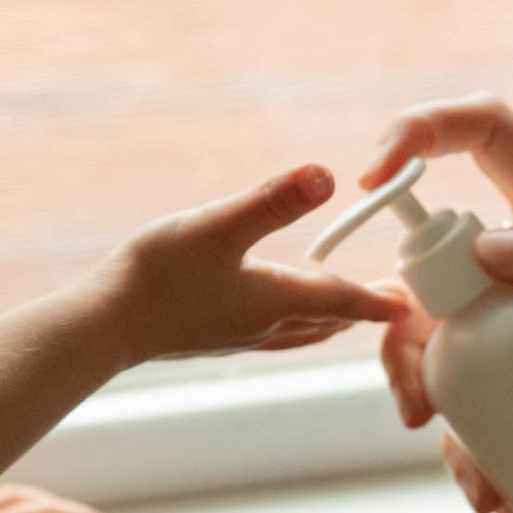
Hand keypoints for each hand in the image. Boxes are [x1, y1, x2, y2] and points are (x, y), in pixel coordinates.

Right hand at [100, 165, 407, 364]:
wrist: (103, 328)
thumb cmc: (157, 276)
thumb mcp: (218, 226)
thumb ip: (272, 201)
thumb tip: (325, 174)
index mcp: (276, 300)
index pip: (342, 300)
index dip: (378, 300)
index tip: (409, 305)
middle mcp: (265, 325)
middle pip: (327, 321)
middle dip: (360, 312)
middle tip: (390, 303)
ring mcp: (237, 336)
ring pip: (298, 332)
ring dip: (327, 322)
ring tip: (343, 314)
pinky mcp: (212, 338)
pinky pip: (269, 335)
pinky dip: (292, 326)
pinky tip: (274, 318)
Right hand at [361, 100, 512, 512]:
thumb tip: (488, 249)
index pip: (482, 136)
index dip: (420, 135)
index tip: (373, 178)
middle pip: (437, 275)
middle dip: (409, 341)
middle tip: (419, 405)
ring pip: (455, 357)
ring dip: (450, 424)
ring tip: (484, 486)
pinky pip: (493, 415)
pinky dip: (485, 460)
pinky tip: (506, 502)